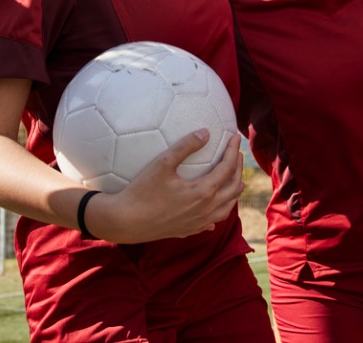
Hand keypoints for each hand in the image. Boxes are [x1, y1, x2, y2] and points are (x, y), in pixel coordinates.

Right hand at [87, 130, 243, 243]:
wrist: (125, 221)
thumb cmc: (142, 191)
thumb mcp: (162, 163)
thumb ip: (185, 146)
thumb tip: (205, 132)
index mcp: (203, 192)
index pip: (226, 169)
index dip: (232, 151)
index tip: (234, 138)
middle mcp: (206, 209)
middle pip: (233, 189)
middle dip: (238, 169)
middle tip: (236, 155)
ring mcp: (198, 223)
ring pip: (227, 208)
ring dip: (234, 192)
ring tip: (234, 180)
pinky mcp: (189, 230)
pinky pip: (212, 222)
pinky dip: (220, 211)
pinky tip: (215, 209)